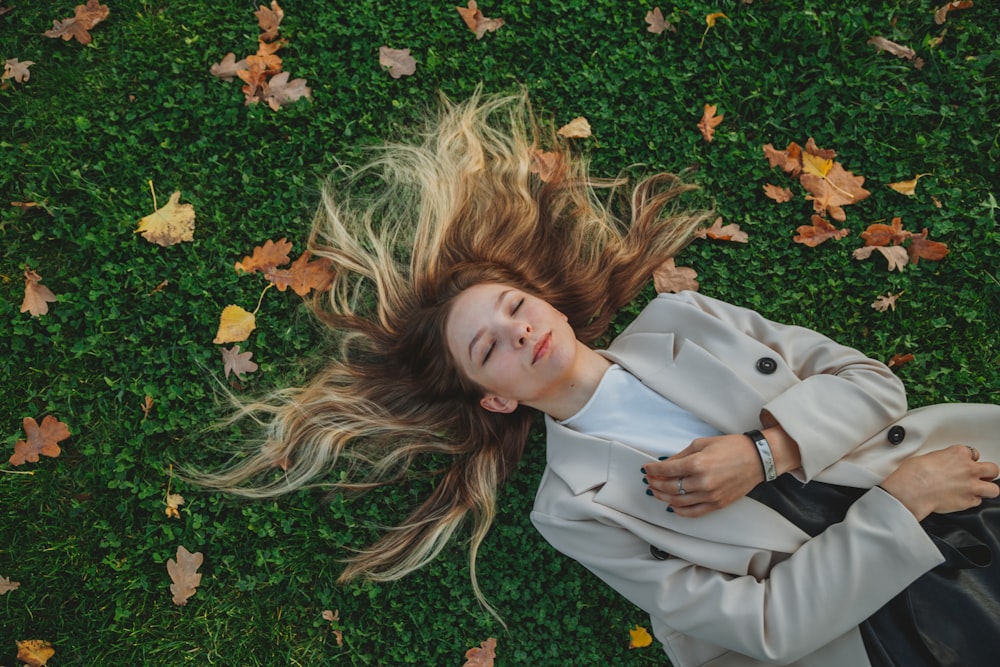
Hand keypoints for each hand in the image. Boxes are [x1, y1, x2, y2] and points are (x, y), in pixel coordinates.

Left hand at [643, 434, 765, 516]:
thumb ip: (681, 456)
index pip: (666, 470)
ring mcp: (710, 496)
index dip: (653, 470)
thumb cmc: (732, 447)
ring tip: (656, 491)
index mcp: (697, 464)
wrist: (758, 459)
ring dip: (663, 497)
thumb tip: (665, 464)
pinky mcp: (717, 504)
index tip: (647, 468)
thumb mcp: (702, 444)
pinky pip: (693, 512)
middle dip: (655, 484)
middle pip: (669, 487)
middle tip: (649, 480)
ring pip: (678, 502)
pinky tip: (672, 505)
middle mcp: (702, 482)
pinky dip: (679, 511)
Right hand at [880, 445, 999, 520]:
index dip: (969, 460)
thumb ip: (941, 460)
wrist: (913, 489)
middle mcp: (969, 469)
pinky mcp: (968, 502)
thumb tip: (939, 465)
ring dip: (987, 489)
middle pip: (992, 469)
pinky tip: (963, 499)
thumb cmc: (914, 473)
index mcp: (958, 453)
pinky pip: (978, 502)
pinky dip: (972, 501)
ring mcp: (971, 486)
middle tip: (980, 476)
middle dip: (987, 473)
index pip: (973, 453)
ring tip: (979, 490)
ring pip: (993, 489)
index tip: (965, 463)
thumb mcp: (927, 457)